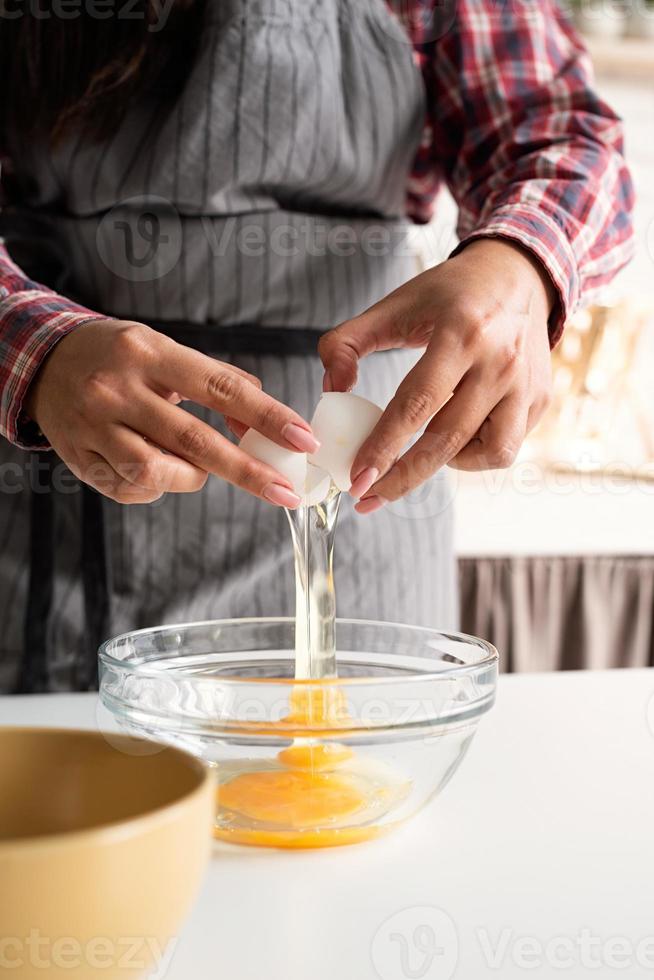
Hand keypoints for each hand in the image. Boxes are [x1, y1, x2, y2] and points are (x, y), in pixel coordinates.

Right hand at [25, 319, 317, 505]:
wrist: (44, 363)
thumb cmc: (119, 358)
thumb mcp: (165, 351)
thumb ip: (216, 380)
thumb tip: (262, 418)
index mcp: (150, 354)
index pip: (220, 388)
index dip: (266, 416)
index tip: (301, 438)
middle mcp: (119, 389)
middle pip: (195, 440)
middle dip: (248, 471)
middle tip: (286, 491)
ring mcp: (95, 426)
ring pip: (157, 471)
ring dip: (191, 477)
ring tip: (193, 466)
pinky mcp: (80, 458)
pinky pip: (131, 488)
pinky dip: (156, 487)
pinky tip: (154, 467)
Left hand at [319, 239, 555, 511]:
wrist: (519, 275)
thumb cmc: (450, 294)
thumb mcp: (394, 304)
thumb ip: (347, 342)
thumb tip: (331, 391)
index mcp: (460, 332)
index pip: (417, 403)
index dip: (384, 446)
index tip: (356, 477)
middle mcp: (499, 361)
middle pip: (447, 439)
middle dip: (402, 477)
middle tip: (366, 497)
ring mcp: (526, 384)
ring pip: (487, 453)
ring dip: (444, 466)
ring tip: (418, 455)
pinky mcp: (540, 400)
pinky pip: (505, 448)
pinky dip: (474, 456)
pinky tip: (453, 441)